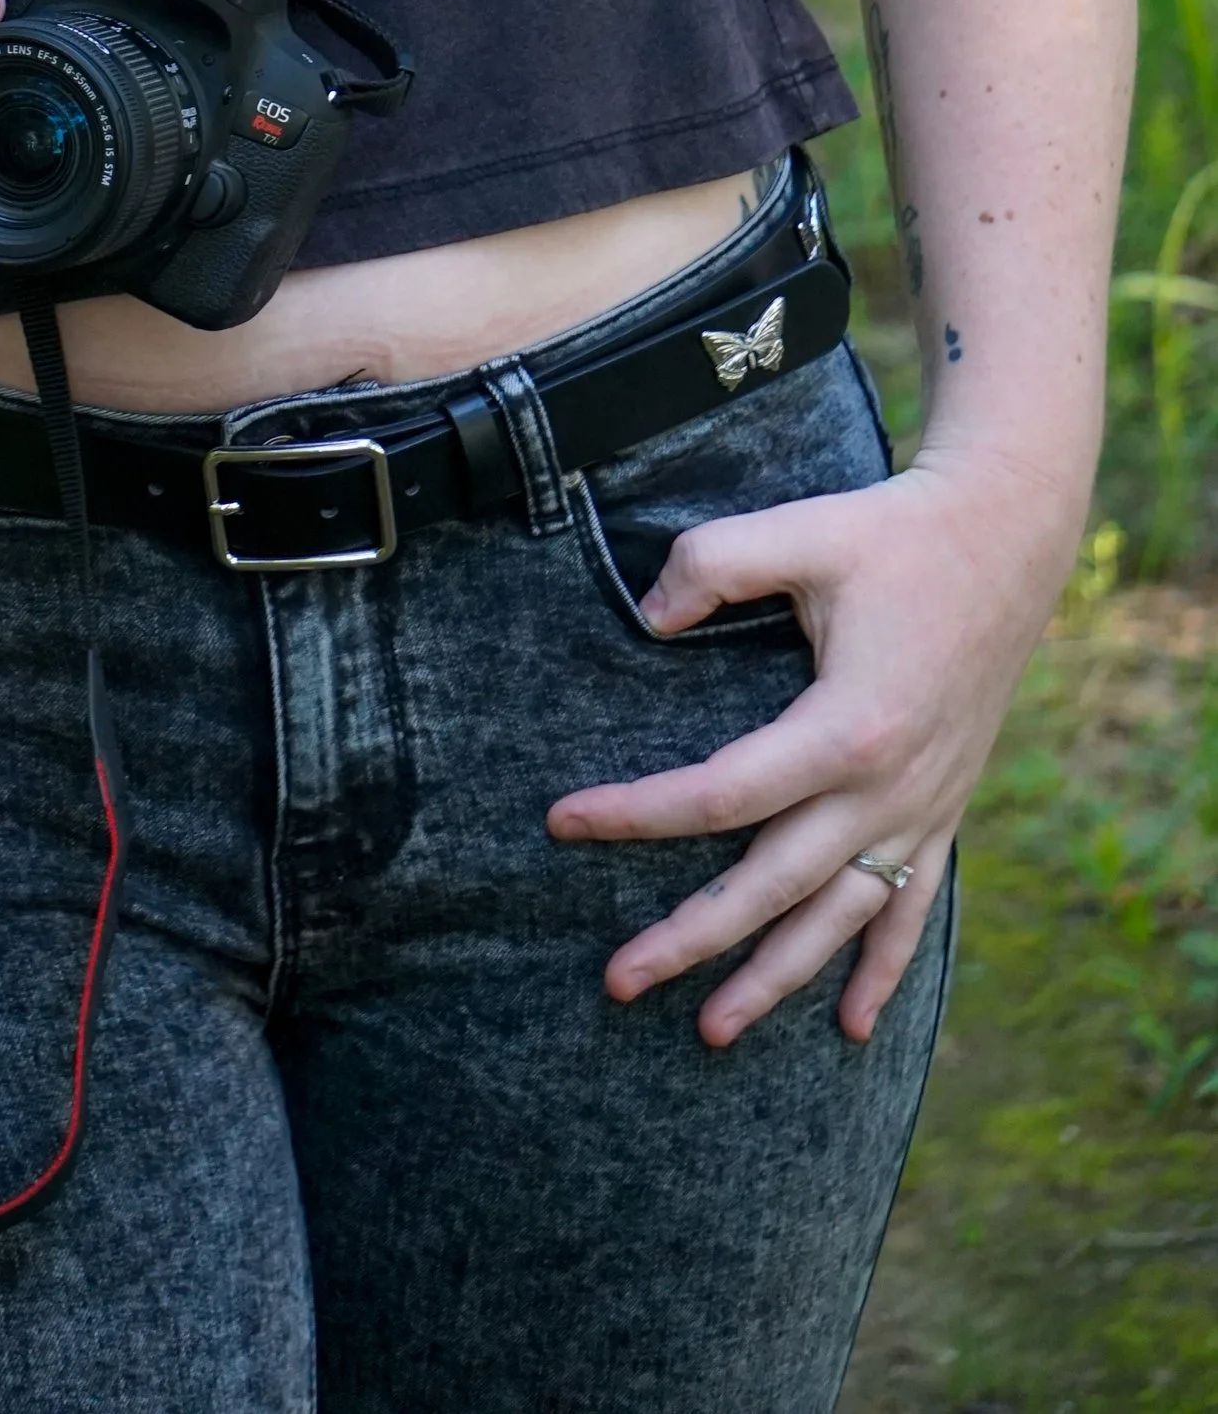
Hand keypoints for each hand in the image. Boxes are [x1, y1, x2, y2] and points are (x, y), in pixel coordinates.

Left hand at [547, 448, 1080, 1045]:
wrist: (1003, 540)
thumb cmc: (891, 534)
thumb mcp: (800, 532)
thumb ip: (714, 563)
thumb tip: (648, 617)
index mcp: (846, 728)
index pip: (719, 794)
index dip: (635, 813)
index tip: (561, 821)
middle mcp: (888, 788)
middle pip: (772, 885)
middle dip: (692, 939)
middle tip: (617, 981)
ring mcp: (922, 808)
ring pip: (839, 919)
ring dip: (777, 979)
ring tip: (713, 1032)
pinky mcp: (944, 809)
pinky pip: (909, 908)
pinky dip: (882, 971)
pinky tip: (852, 1028)